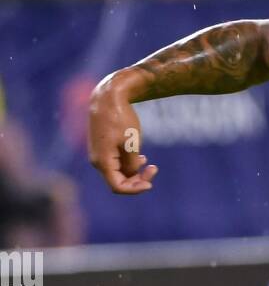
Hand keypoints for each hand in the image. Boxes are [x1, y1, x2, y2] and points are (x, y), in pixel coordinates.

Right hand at [87, 73, 157, 194]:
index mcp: (102, 161)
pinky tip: (142, 157)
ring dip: (134, 171)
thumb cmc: (120, 118)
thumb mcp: (132, 143)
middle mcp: (97, 161)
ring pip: (118, 172)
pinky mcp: (103, 147)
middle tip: (154, 169)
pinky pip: (116, 162)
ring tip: (149, 163)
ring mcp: (99, 154)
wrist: (108, 96)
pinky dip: (129, 163)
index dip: (135, 189)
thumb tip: (132, 174)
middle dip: (137, 180)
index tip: (150, 184)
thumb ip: (132, 163)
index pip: (118, 187)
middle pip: (119, 181)